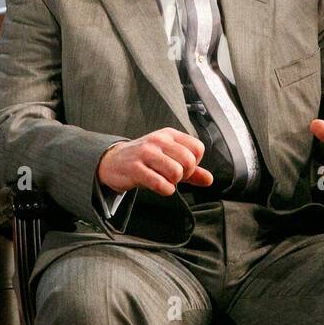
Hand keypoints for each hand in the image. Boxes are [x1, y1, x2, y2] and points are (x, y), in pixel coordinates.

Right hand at [97, 127, 212, 196]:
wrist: (113, 161)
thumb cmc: (145, 159)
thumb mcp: (169, 158)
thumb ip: (191, 170)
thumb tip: (209, 180)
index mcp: (170, 135)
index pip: (197, 148)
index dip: (195, 162)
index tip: (184, 168)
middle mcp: (159, 140)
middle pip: (189, 160)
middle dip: (186, 174)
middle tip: (175, 177)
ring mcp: (146, 153)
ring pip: (176, 172)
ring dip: (174, 182)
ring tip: (165, 180)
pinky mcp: (135, 168)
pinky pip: (160, 183)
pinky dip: (165, 189)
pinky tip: (160, 187)